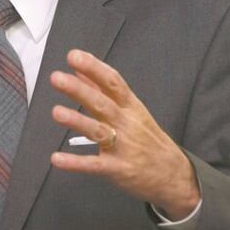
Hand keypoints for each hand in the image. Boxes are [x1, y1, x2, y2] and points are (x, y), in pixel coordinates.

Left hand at [49, 50, 200, 219]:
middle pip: (102, 103)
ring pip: (98, 131)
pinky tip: (57, 158)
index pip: (112, 82)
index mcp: (131, 106)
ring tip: (56, 112)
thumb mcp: (132, 110)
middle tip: (57, 78)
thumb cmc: (148, 138)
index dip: (93, 68)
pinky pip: (94, 165)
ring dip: (78, 121)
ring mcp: (123, 147)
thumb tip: (80, 71)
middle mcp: (127, 123)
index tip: (74, 56)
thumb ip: (103, 91)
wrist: (173, 174)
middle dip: (79, 90)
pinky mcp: (118, 169)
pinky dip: (76, 163)